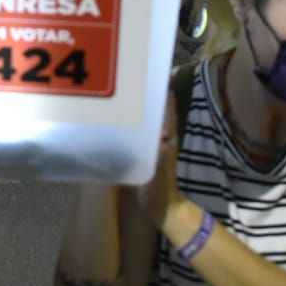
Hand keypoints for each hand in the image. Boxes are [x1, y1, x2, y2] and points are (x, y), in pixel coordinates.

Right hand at [135, 90, 183, 231]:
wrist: (161, 209)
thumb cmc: (161, 191)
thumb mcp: (160, 174)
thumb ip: (161, 156)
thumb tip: (161, 136)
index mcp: (167, 139)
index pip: (167, 111)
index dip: (163, 93)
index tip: (153, 76)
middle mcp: (162, 138)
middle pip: (157, 112)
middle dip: (148, 97)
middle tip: (131, 80)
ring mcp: (154, 145)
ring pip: (148, 121)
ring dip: (140, 109)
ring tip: (122, 95)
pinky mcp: (145, 154)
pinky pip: (139, 133)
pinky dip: (132, 124)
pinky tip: (118, 121)